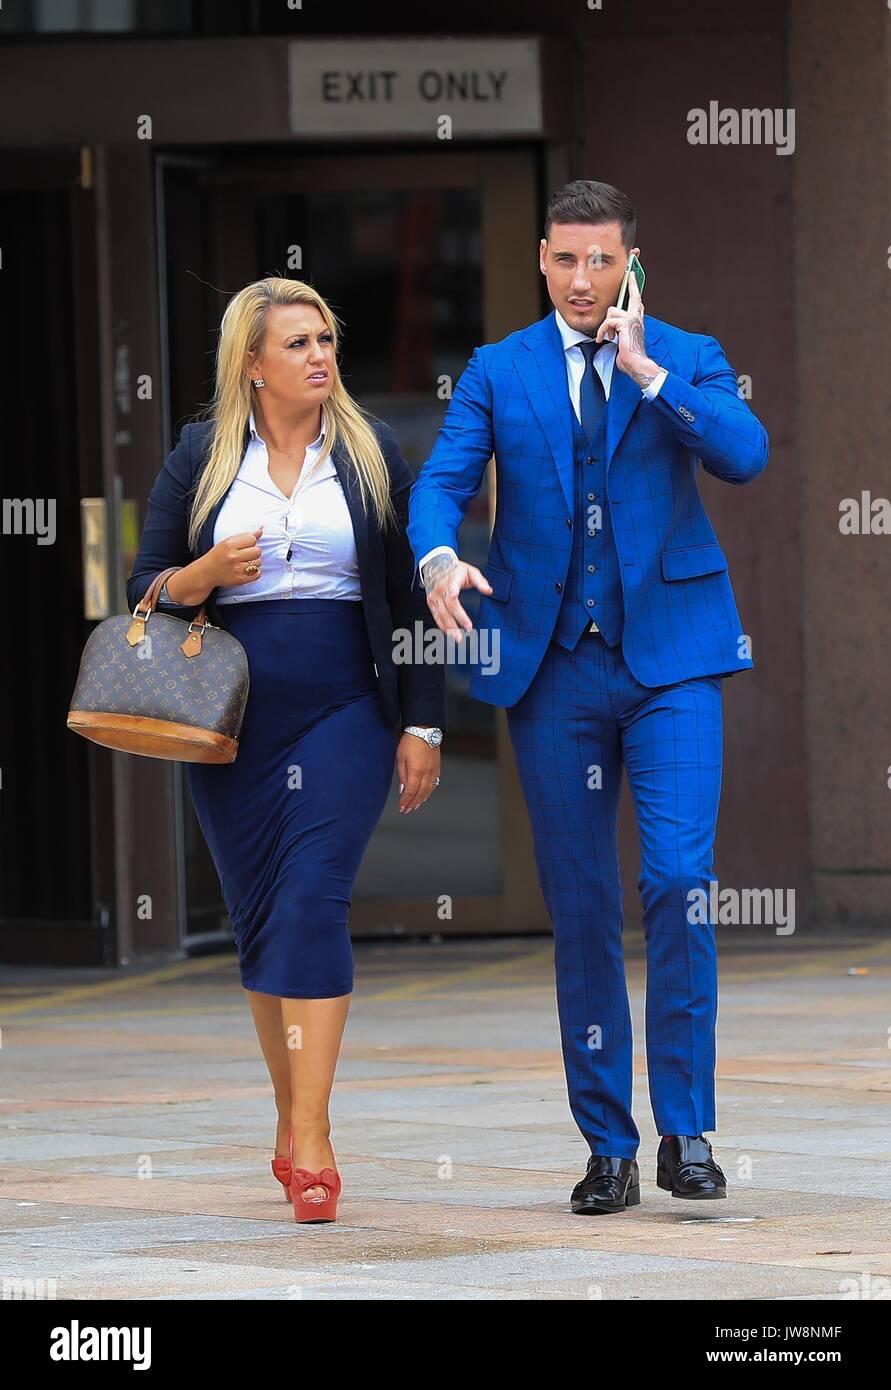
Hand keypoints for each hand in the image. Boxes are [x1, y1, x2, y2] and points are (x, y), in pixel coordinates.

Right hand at [203, 525, 264, 587]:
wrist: (206, 572)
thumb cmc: (218, 555)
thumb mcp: (228, 541)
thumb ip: (245, 536)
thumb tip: (261, 529)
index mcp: (230, 544)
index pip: (252, 539)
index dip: (251, 542)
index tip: (245, 545)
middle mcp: (233, 556)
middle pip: (258, 551)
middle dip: (254, 552)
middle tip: (246, 554)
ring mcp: (237, 569)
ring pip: (258, 563)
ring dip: (254, 563)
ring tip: (244, 562)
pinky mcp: (240, 579)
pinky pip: (257, 574)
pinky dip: (255, 572)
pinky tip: (246, 570)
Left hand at [397, 733, 440, 812]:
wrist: (424, 730)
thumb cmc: (410, 742)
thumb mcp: (400, 758)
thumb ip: (402, 775)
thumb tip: (402, 789)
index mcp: (416, 771)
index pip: (410, 791)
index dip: (405, 801)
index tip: (402, 808)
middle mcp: (426, 773)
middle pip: (420, 794)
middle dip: (413, 803)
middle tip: (407, 810)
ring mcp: (433, 771)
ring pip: (428, 790)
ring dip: (421, 800)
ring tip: (415, 806)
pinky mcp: (437, 768)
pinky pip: (434, 784)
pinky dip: (428, 792)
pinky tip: (425, 795)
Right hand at [422, 552, 491, 639]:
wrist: (436, 566)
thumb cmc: (455, 570)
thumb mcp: (470, 571)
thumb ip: (480, 581)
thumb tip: (489, 590)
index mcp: (452, 579)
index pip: (452, 588)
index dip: (454, 596)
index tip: (456, 601)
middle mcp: (441, 588)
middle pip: (448, 605)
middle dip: (456, 619)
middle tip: (467, 629)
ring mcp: (434, 596)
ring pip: (441, 614)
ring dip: (449, 627)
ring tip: (458, 638)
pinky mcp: (431, 602)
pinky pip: (436, 616)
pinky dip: (443, 626)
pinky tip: (449, 633)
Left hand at [596, 272, 661, 390]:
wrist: (636, 363)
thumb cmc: (630, 355)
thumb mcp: (623, 339)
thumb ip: (619, 329)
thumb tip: (611, 329)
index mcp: (637, 319)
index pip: (636, 299)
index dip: (634, 286)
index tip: (632, 274)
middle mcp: (637, 316)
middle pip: (632, 296)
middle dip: (631, 284)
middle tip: (630, 272)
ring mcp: (632, 318)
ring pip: (612, 311)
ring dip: (606, 325)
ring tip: (608, 336)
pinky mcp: (625, 323)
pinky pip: (608, 322)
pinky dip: (603, 331)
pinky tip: (603, 339)